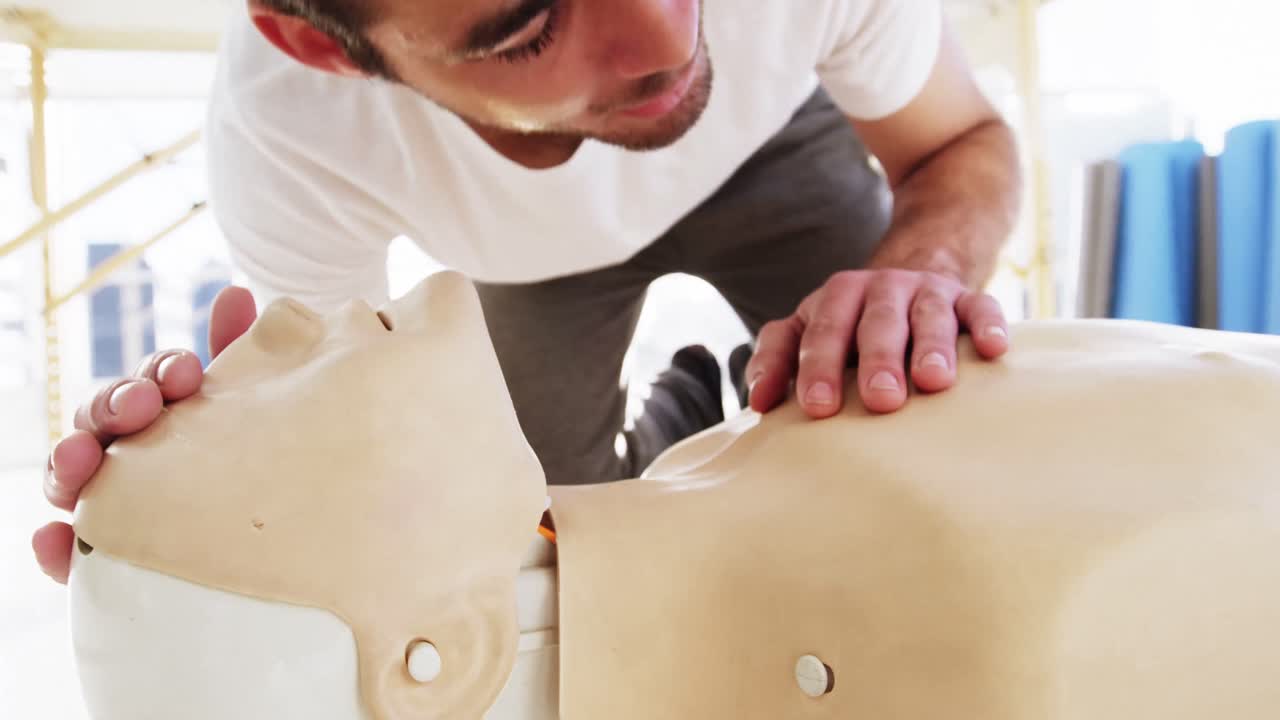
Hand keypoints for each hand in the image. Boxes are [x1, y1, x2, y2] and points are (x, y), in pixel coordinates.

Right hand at [31, 287, 257, 583]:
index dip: (159, 373)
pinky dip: (56, 546)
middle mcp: (143, 458)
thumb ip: (244, 358)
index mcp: (180, 418)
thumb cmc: (274, 472)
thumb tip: (233, 291)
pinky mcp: (113, 567)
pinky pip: (74, 558)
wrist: (295, 574)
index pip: (154, 385)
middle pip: (108, 422)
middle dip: (114, 405)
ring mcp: (123, 509)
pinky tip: (52, 537)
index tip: (185, 372)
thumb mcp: (262, 417)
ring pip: (79, 479)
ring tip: (81, 458)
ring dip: (71, 460)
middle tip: (139, 407)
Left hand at [744, 269, 1008, 416]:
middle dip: (878, 360)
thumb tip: (758, 403)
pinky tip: (995, 350)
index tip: (818, 408)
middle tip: (881, 400)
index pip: (823, 330)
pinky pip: (982, 307)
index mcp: (838, 297)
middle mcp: (882, 289)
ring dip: (931, 347)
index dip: (818, 367)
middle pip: (877, 322)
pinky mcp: (968, 298)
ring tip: (933, 382)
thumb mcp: (809, 329)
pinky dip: (988, 326)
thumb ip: (777, 359)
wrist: (913, 272)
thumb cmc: (852, 323)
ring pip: (929, 315)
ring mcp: (927, 292)